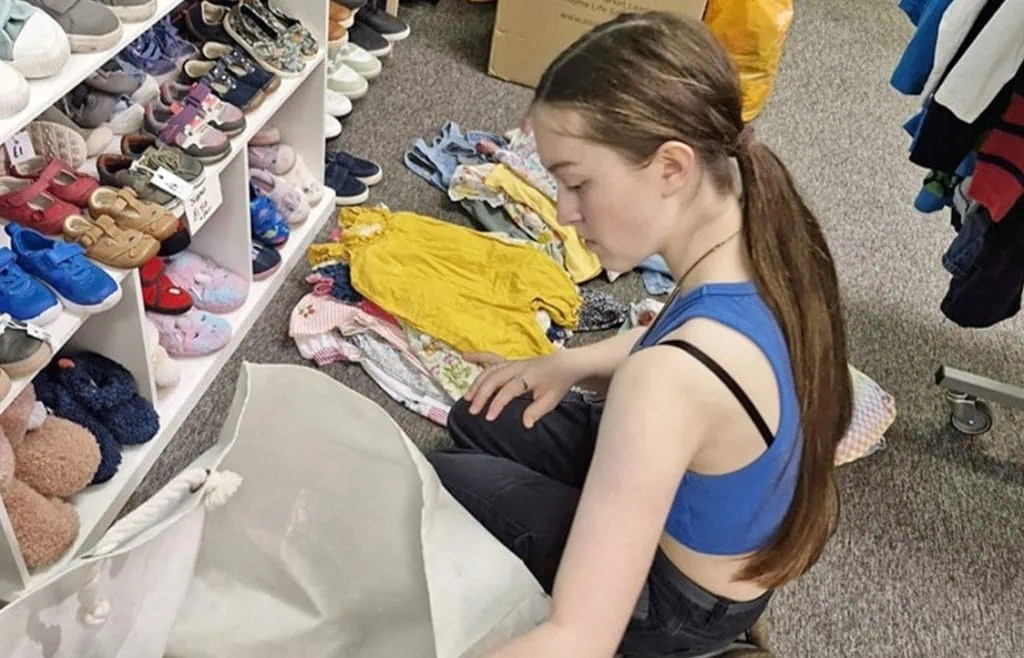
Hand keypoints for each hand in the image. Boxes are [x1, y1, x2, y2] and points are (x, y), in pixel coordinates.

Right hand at [463, 351, 582, 427]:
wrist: (564, 364)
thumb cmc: (557, 383)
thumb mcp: (551, 400)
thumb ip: (536, 411)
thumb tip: (525, 425)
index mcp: (529, 377)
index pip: (509, 390)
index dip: (497, 404)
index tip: (488, 418)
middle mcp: (518, 367)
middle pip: (494, 378)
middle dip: (481, 394)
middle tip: (472, 410)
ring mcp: (512, 363)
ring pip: (490, 370)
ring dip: (477, 383)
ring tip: (468, 398)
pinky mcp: (509, 362)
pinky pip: (491, 358)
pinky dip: (478, 356)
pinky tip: (465, 357)